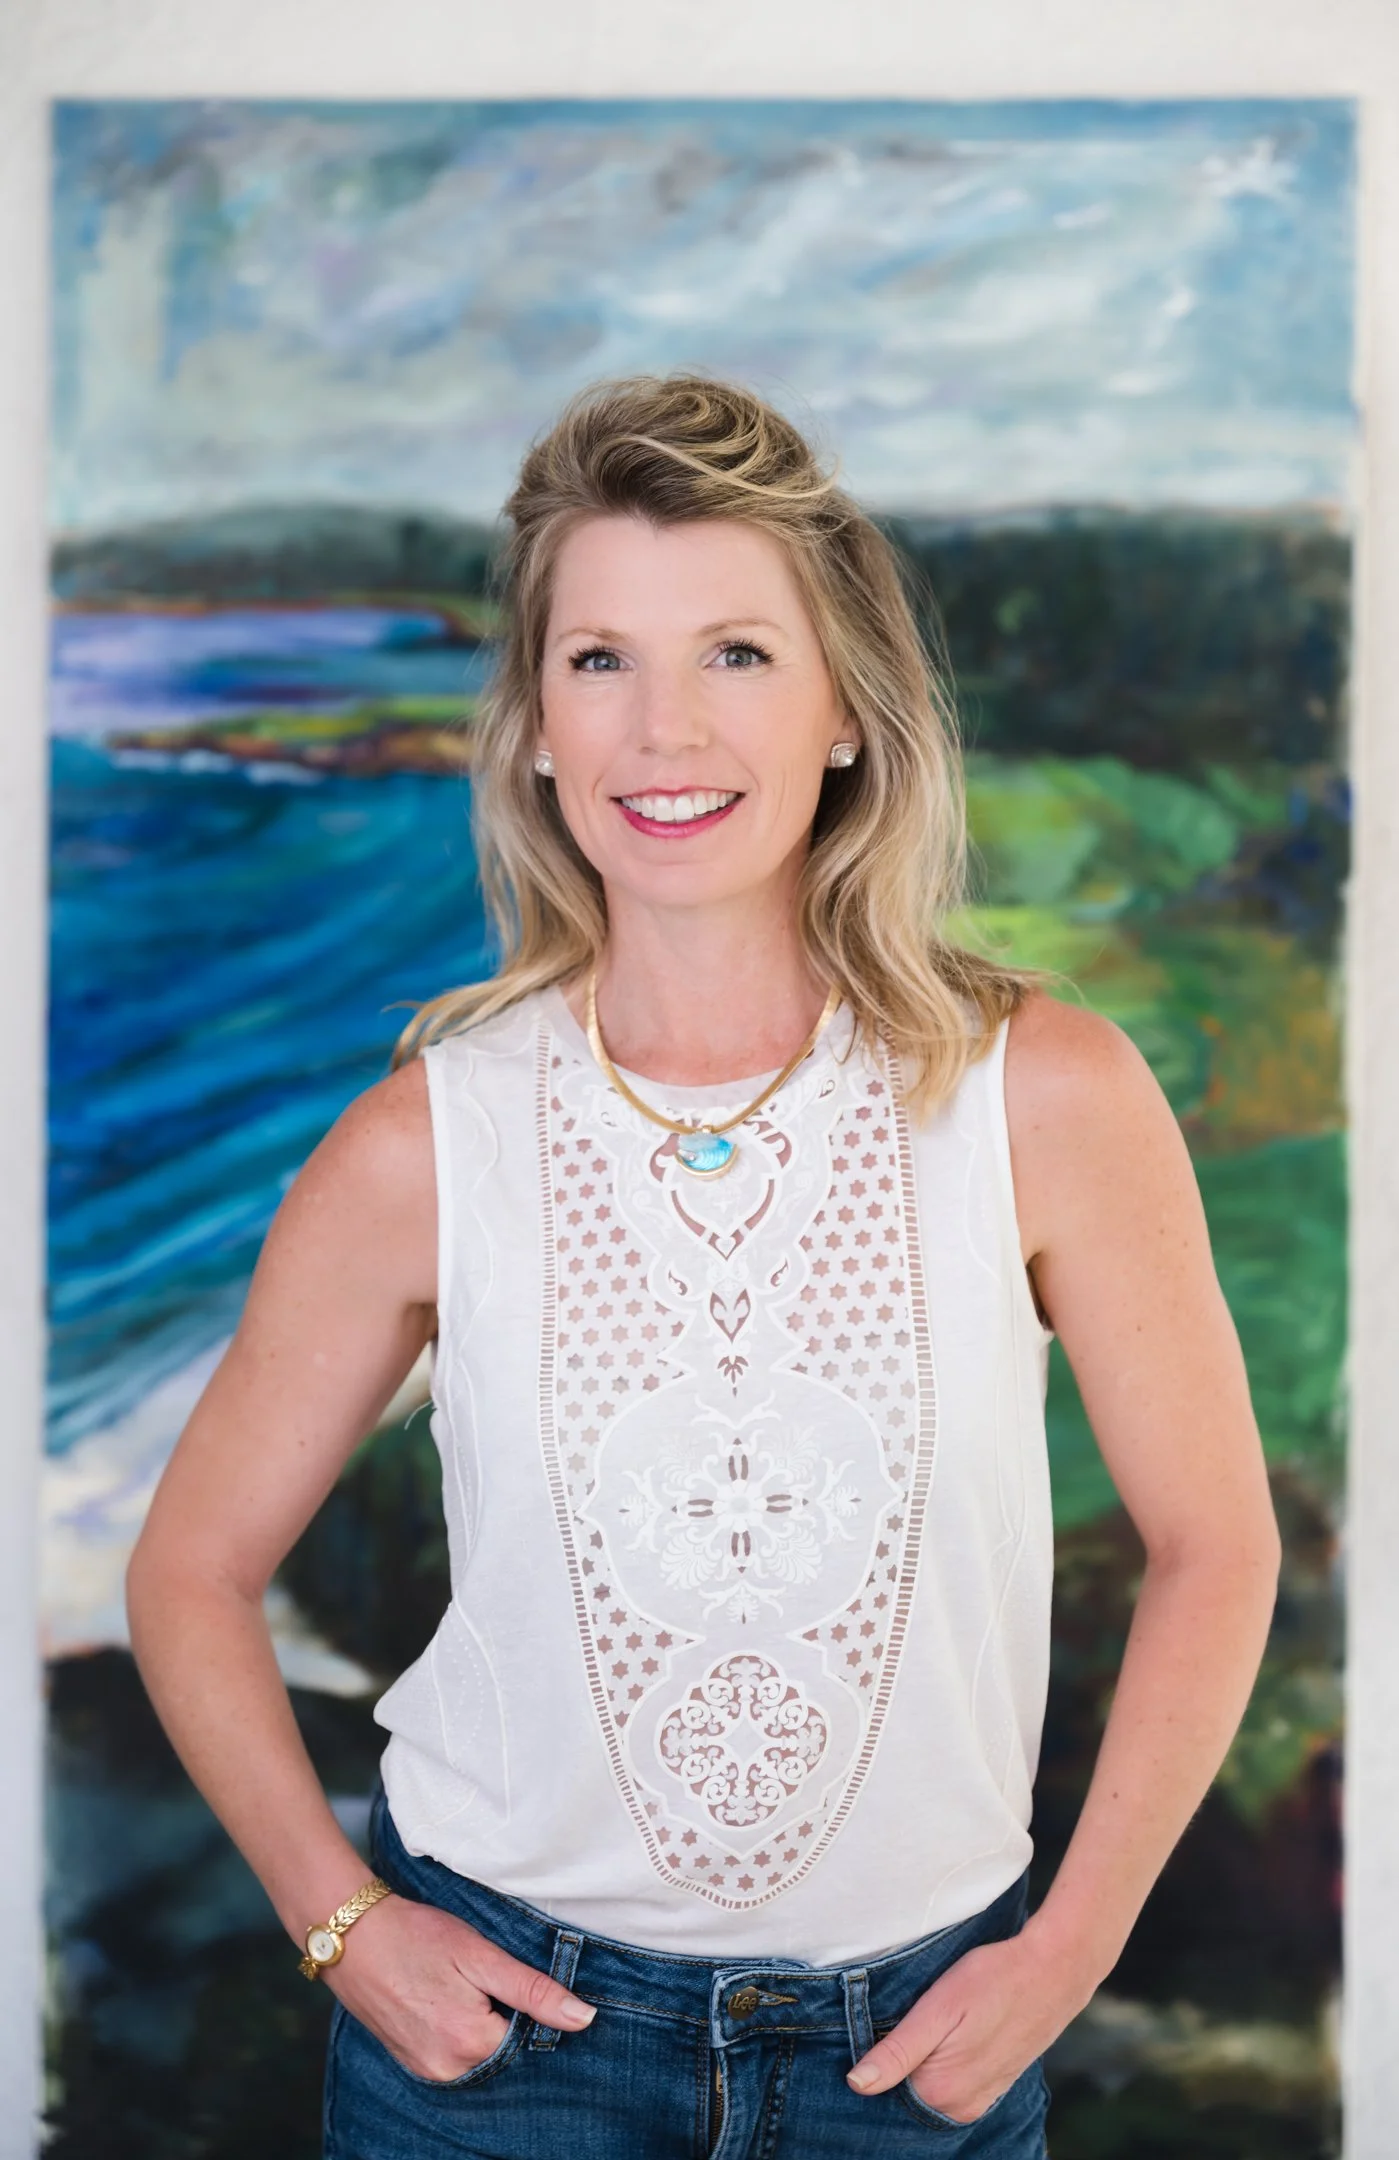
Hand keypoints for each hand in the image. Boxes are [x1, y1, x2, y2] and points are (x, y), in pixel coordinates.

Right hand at [323, 1892, 595, 2081]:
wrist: (352, 1936)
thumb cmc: (417, 1937)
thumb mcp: (480, 1955)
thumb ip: (533, 1991)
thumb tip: (584, 2019)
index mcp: (471, 2043)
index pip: (529, 2038)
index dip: (528, 2005)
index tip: (506, 1975)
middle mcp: (449, 2069)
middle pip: (503, 2049)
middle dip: (504, 2015)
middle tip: (479, 1974)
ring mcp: (426, 2069)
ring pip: (479, 2053)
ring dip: (482, 2023)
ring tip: (459, 1982)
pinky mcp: (411, 2061)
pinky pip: (453, 2055)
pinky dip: (459, 2029)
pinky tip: (444, 1996)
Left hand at [846, 1930, 1087, 2123]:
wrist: (1054, 1970)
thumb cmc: (993, 1979)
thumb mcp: (938, 2008)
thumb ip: (897, 2052)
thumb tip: (856, 2084)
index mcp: (940, 2091)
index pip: (883, 2084)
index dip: (879, 2050)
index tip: (894, 2020)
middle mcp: (960, 2107)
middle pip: (907, 2086)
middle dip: (902, 2056)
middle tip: (922, 2014)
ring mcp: (980, 2099)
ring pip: (930, 2082)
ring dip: (926, 2056)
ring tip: (943, 2018)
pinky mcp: (993, 2086)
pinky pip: (954, 2081)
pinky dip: (945, 2060)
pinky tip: (956, 2030)